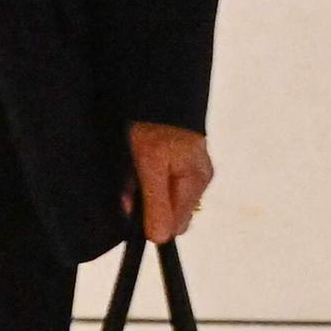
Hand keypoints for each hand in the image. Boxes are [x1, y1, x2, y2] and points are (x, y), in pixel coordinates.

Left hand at [126, 121, 212, 243]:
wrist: (154, 93)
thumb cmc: (151, 125)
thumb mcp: (149, 164)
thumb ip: (156, 201)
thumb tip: (160, 237)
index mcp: (196, 181)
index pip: (177, 225)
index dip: (151, 219)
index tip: (133, 203)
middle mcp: (198, 178)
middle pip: (171, 213)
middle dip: (147, 206)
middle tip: (132, 183)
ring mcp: (191, 170)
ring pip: (164, 199)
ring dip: (145, 192)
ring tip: (134, 168)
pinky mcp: (181, 162)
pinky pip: (163, 184)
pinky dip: (148, 180)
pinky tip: (139, 162)